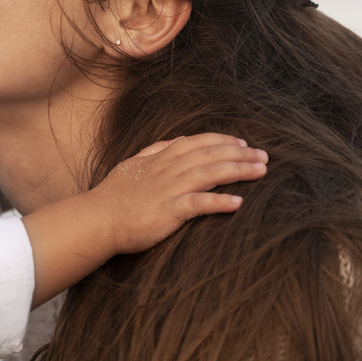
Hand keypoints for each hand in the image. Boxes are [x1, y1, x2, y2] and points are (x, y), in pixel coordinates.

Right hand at [94, 132, 266, 252]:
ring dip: (238, 171)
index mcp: (160, 159)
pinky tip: (238, 202)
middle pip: (209, 155)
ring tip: (261, 171)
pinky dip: (219, 202)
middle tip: (264, 156)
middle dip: (240, 154)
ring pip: (209, 174)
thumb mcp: (132, 165)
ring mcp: (168, 190)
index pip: (197, 143)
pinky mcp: (167, 211)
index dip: (222, 141)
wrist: (96, 219)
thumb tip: (174, 142)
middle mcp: (167, 170)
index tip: (242, 143)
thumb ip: (154, 151)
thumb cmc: (112, 196)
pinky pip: (198, 205)